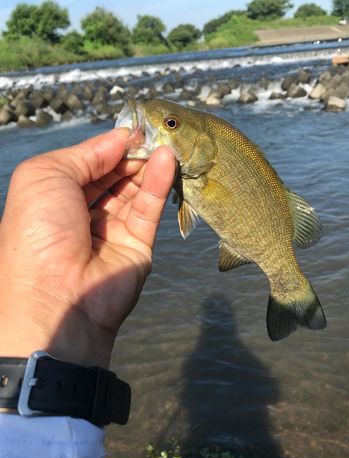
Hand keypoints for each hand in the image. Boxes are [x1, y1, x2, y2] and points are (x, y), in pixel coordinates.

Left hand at [0, 128, 175, 367]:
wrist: (56, 296)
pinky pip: (148, 210)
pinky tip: (166, 161)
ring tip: (166, 142)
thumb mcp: (46, 176)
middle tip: (155, 132)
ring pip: (134, 191)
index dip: (108, 146)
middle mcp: (83, 213)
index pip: (88, 164)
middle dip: (132, 154)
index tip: (133, 127)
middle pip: (114, 176)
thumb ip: (86, 153)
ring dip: (149, 165)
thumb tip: (120, 137)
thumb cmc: (39, 231)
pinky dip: (158, 184)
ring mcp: (111, 231)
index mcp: (55, 197)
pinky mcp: (137, 245)